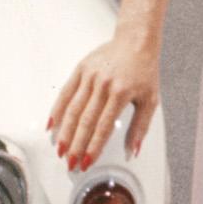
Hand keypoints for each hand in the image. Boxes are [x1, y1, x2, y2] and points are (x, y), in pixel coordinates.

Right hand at [46, 27, 160, 169]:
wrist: (135, 41)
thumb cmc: (144, 70)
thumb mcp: (150, 100)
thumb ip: (141, 127)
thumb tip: (133, 150)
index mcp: (120, 93)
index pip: (103, 127)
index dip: (93, 146)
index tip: (87, 162)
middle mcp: (102, 84)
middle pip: (84, 121)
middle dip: (76, 145)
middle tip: (70, 162)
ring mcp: (89, 76)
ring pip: (72, 108)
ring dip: (64, 131)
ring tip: (60, 148)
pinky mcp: (81, 69)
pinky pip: (66, 92)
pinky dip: (57, 109)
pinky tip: (52, 124)